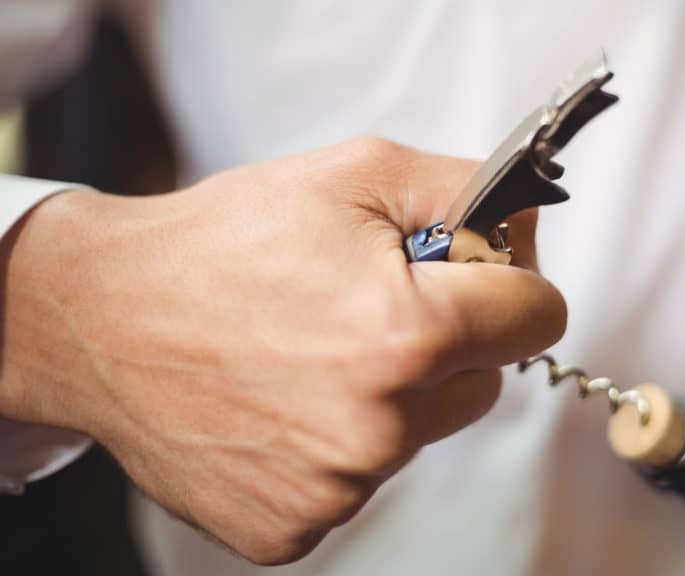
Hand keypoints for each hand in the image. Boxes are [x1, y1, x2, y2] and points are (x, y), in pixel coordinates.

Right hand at [0, 137, 565, 563]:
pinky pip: (360, 481)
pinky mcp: (295, 526)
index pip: (538, 317)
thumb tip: (529, 223)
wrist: (102, 318)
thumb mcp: (354, 176)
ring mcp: (338, 487)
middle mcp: (381, 425)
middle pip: (484, 382)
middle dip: (448, 342)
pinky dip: (336, 445)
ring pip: (421, 432)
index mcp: (408, 335)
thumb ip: (465, 191)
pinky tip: (284, 402)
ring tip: (312, 353)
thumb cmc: (219, 246)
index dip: (512, 286)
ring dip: (390, 395)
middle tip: (371, 309)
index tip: (479, 279)